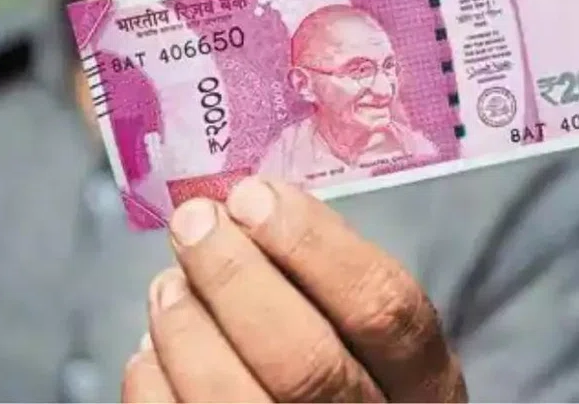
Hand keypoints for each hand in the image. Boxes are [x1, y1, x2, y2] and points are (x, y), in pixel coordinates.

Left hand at [122, 177, 467, 402]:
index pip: (385, 309)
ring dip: (187, 326)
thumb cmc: (352, 381)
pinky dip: (156, 379)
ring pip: (233, 401)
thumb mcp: (376, 339)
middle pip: (304, 362)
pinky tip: (157, 348)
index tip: (254, 196)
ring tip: (170, 283)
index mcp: (423, 385)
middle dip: (236, 277)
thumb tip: (250, 211)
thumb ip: (333, 282)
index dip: (315, 245)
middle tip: (194, 222)